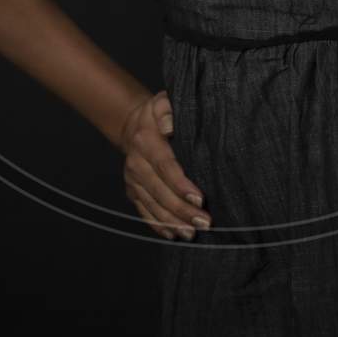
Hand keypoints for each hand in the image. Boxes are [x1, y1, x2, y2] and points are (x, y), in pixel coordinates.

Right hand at [120, 89, 211, 240]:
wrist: (134, 125)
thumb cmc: (157, 115)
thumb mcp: (163, 101)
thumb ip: (168, 110)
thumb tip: (171, 126)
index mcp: (146, 141)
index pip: (165, 166)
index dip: (181, 185)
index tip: (200, 199)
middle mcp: (136, 163)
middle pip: (160, 191)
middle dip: (182, 210)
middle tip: (204, 222)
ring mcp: (133, 180)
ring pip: (152, 205)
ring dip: (172, 222)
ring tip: (192, 233)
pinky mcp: (133, 191)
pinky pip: (144, 212)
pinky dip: (158, 225)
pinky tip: (173, 235)